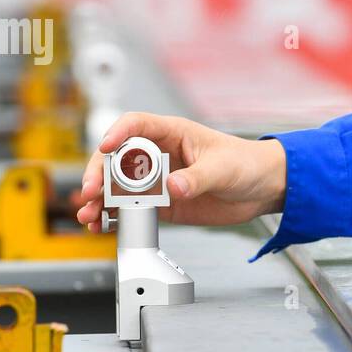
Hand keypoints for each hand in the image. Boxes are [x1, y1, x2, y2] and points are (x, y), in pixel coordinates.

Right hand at [73, 112, 286, 231]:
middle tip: (92, 192)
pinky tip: (103, 225)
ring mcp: (158, 181)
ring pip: (118, 187)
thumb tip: (173, 187)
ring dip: (100, 200)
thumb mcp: (222, 169)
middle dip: (99, 175)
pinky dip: (114, 217)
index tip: (105, 149)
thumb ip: (197, 178)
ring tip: (90, 214)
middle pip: (117, 159)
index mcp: (172, 133)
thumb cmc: (246, 164)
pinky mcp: (162, 204)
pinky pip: (131, 208)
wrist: (261, 189)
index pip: (136, 126)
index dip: (116, 134)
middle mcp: (159, 156)